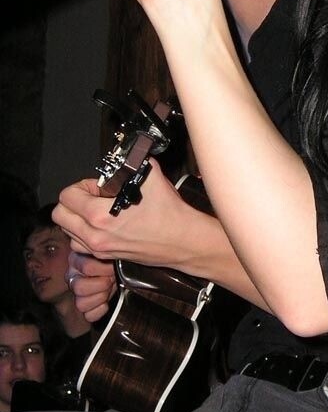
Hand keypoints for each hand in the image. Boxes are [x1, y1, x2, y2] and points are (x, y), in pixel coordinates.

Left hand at [54, 160, 199, 268]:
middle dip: (74, 202)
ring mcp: (100, 249)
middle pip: (60, 216)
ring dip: (77, 219)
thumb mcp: (152, 177)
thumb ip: (133, 162)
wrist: (184, 242)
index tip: (100, 185)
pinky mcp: (107, 257)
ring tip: (98, 211)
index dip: (82, 185)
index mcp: (100, 216)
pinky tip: (105, 226)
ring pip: (68, 232)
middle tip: (95, 197)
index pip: (67, 196)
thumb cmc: (169, 213)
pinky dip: (86, 234)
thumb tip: (128, 154)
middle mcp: (95, 236)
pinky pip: (82, 245)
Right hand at [65, 252, 115, 322]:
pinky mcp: (84, 307)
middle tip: (110, 279)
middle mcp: (72, 277)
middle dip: (101, 284)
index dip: (104, 269)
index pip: (87, 268)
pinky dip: (99, 311)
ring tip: (108, 289)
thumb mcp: (107, 251)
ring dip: (100, 297)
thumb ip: (105, 251)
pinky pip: (88, 315)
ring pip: (80, 304)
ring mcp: (75, 293)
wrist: (116, 268)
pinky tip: (105, 302)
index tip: (112, 266)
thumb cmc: (111, 259)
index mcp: (76, 259)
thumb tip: (111, 255)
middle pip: (79, 288)